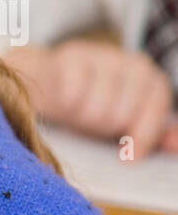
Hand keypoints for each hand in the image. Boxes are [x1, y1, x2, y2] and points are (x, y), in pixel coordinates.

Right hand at [7, 40, 177, 156]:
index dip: (142, 137)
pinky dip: (67, 105)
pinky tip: (64, 104)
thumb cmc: (91, 106)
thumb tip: (176, 146)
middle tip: (92, 126)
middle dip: (105, 129)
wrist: (50, 81)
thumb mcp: (124, 125)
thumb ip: (151, 136)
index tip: (128, 159)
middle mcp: (136, 64)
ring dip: (83, 120)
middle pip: (124, 114)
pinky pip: (74, 93)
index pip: (155, 111)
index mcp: (153, 81)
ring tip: (77, 116)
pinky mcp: (74, 55)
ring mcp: (106, 56)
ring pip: (98, 107)